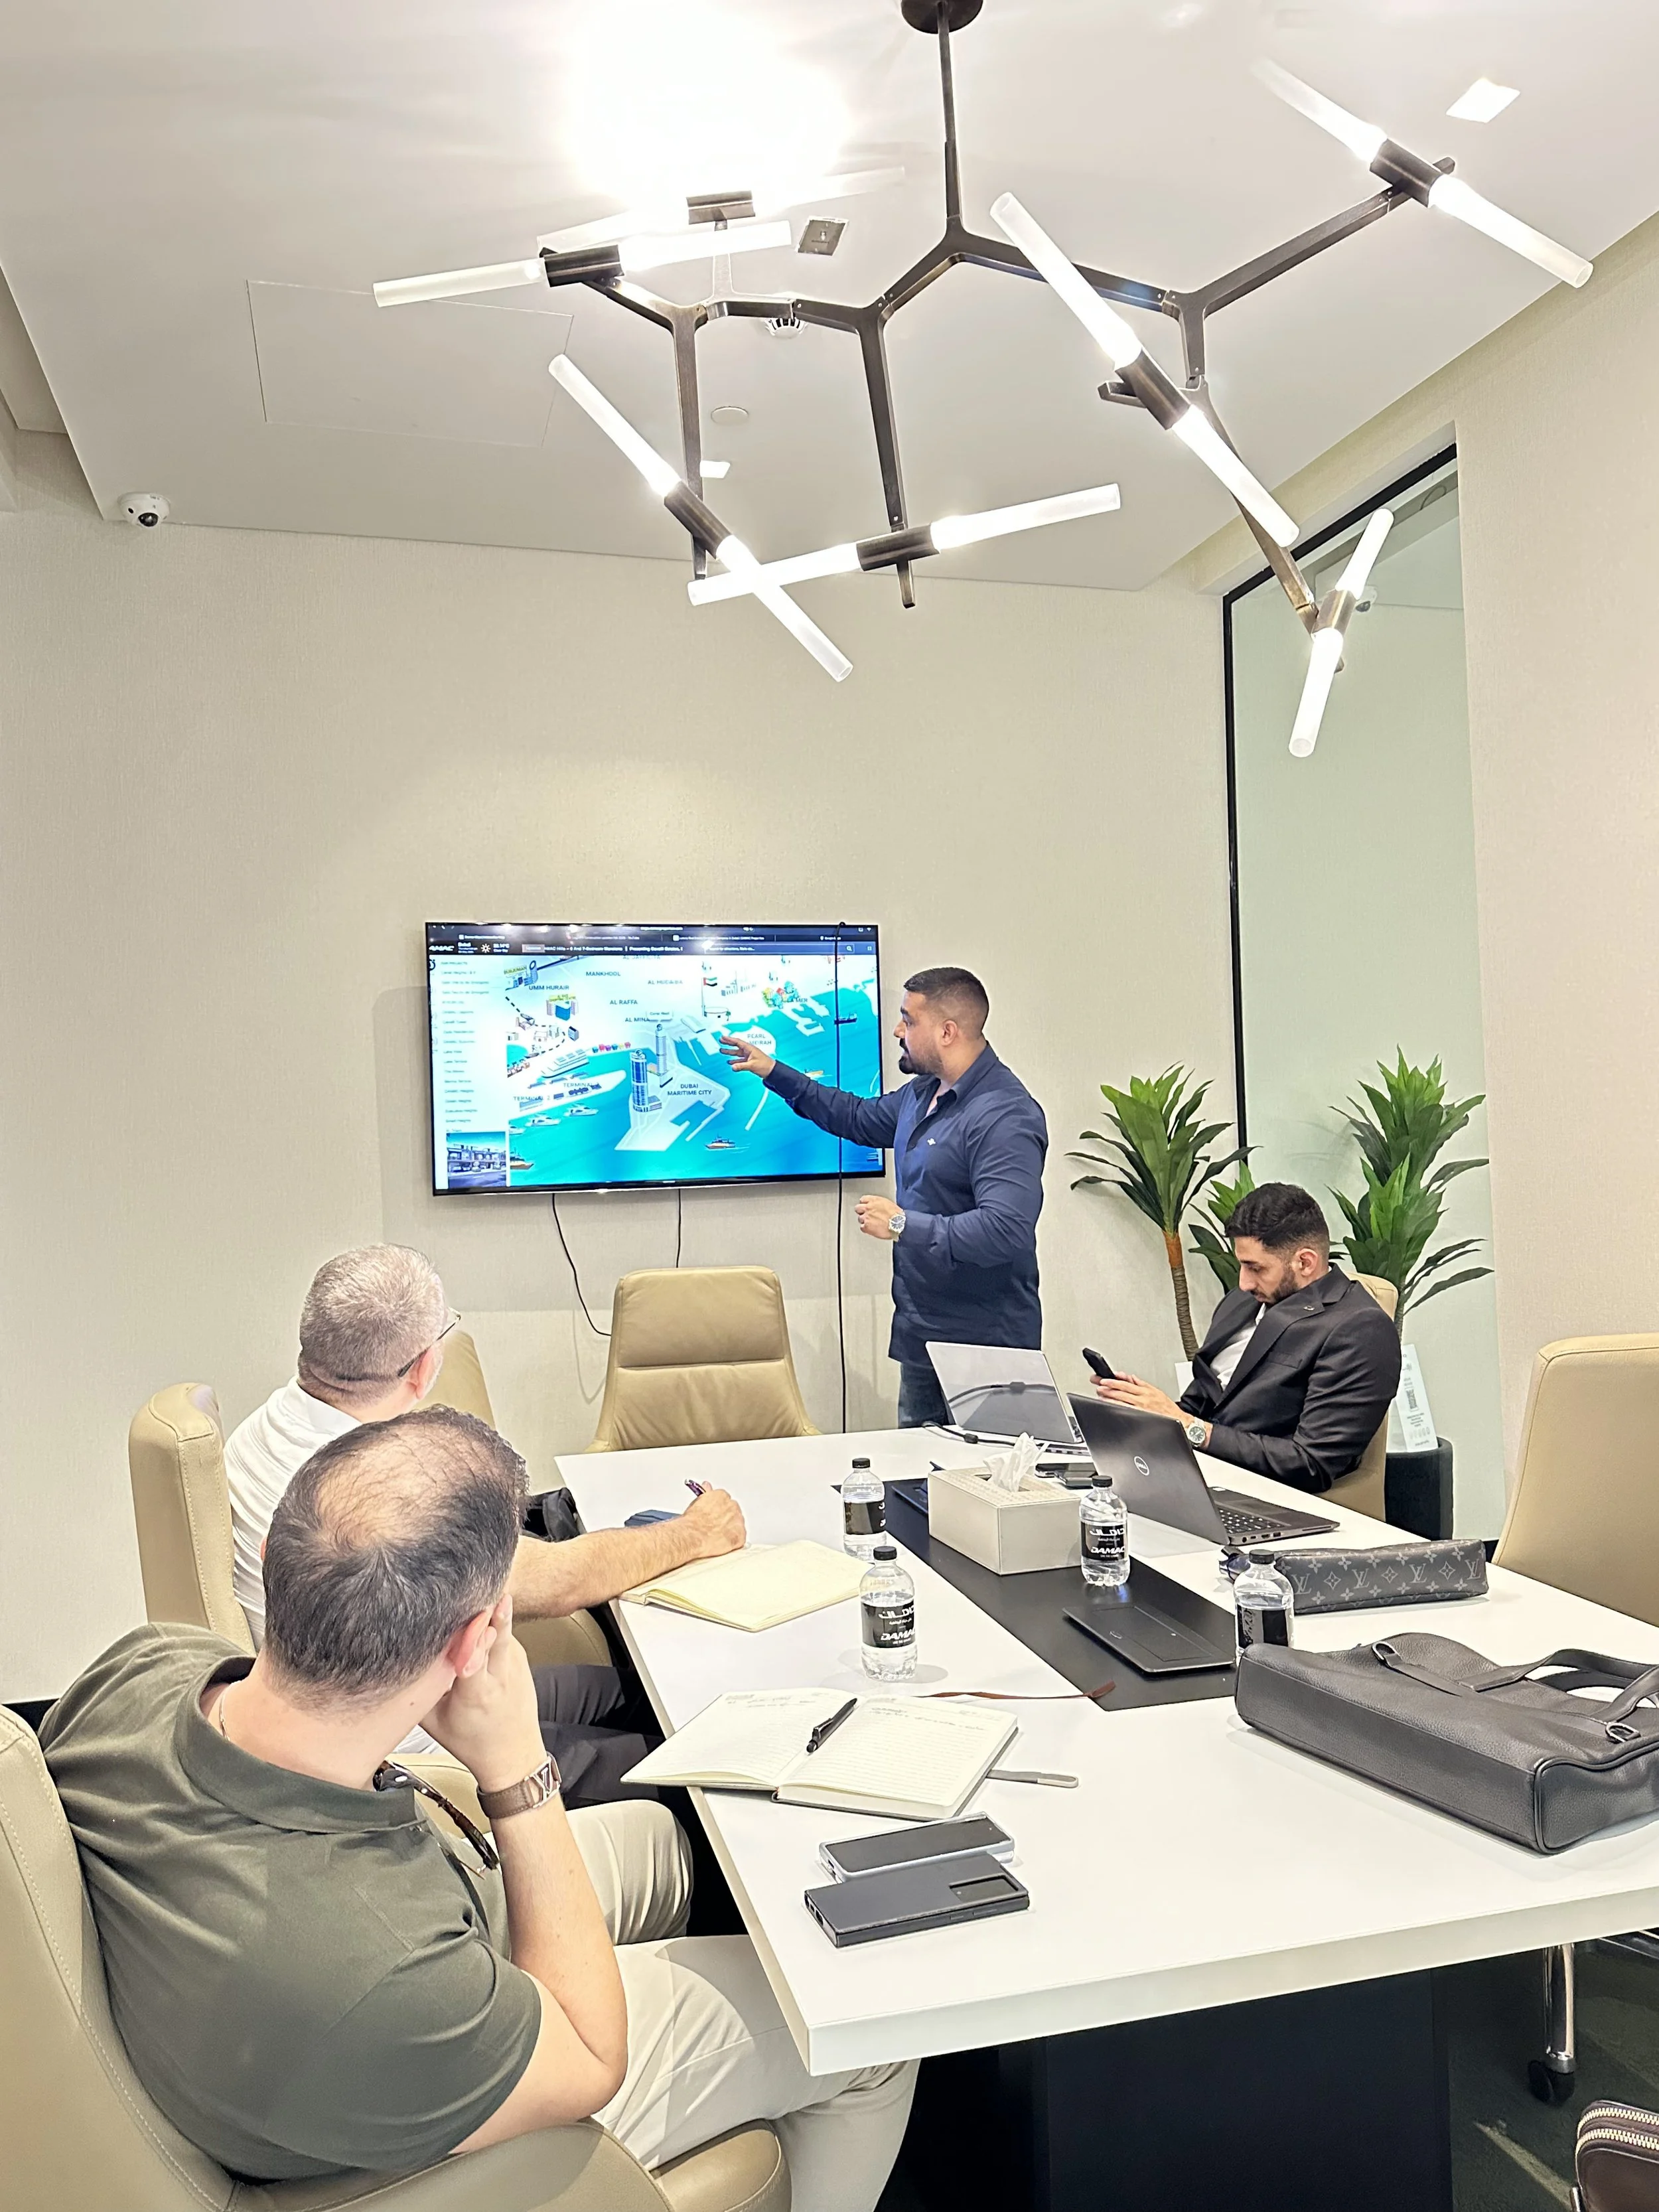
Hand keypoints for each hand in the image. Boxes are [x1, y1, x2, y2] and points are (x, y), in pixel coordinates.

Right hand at [422, 1596, 545, 1794]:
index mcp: (475, 1695)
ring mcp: (515, 1665)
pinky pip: (504, 1631)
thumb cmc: (471, 1741)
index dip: (469, 1642)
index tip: (466, 1624)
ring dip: (495, 1608)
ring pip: (504, 1629)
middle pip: (496, 1639)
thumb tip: (395, 1661)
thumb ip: (420, 1691)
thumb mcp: (434, 1722)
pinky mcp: (521, 1656)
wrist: (513, 1754)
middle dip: (488, 1615)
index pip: (473, 1663)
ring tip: (486, 1587)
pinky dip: (493, 1618)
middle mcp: (499, 1677)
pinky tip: (480, 1604)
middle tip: (478, 1590)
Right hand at [679, 1486, 744, 1560]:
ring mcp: (738, 1521)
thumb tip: (706, 1485)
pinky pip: (740, 1539)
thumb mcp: (696, 1502)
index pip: (725, 1501)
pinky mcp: (740, 1536)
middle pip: (733, 1512)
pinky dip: (734, 1543)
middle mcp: (733, 1506)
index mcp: (722, 1496)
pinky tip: (723, 1544)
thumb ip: (706, 1493)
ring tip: (717, 1537)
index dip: (718, 1510)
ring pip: (737, 1525)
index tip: (713, 1516)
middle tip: (714, 1527)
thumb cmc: (691, 1522)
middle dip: (726, 1519)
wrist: (692, 1537)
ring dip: (730, 1530)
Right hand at [718, 1030, 774, 1079]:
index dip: (730, 1039)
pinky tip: (730, 1062)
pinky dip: (734, 1060)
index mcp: (749, 1048)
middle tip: (721, 1041)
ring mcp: (748, 1056)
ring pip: (737, 1052)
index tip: (723, 1037)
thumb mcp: (752, 1065)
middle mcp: (748, 1051)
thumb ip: (741, 1066)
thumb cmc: (765, 1065)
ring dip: (730, 1052)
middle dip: (728, 1043)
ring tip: (722, 1051)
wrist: (772, 1070)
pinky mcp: (749, 1061)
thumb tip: (732, 1066)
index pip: (738, 1042)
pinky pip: (739, 1059)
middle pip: (736, 1045)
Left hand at [855, 1194, 901, 1241]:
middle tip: (867, 1216)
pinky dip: (866, 1229)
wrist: (899, 1224)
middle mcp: (868, 1208)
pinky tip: (873, 1229)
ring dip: (865, 1221)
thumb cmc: (897, 1215)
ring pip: (860, 1218)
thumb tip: (876, 1206)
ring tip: (873, 1224)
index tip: (866, 1207)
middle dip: (862, 1212)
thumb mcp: (888, 1203)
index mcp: (874, 1200)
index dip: (864, 1204)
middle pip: (857, 1208)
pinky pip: (862, 1227)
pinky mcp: (866, 1226)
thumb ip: (878, 1204)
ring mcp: (866, 1217)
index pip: (862, 1200)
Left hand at [1094, 1375, 1191, 1427]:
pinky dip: (1117, 1407)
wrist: (1179, 1421)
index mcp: (1146, 1391)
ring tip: (1100, 1394)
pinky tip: (1110, 1406)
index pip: (1126, 1383)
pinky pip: (1126, 1411)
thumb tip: (1131, 1378)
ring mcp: (1140, 1408)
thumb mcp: (1156, 1391)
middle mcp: (1142, 1398)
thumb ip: (1142, 1384)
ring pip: (1122, 1400)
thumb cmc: (1167, 1407)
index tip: (1105, 1378)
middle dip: (1108, 1387)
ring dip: (1110, 1397)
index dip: (1114, 1380)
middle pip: (1122, 1391)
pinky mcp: (1141, 1416)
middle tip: (1098, 1384)